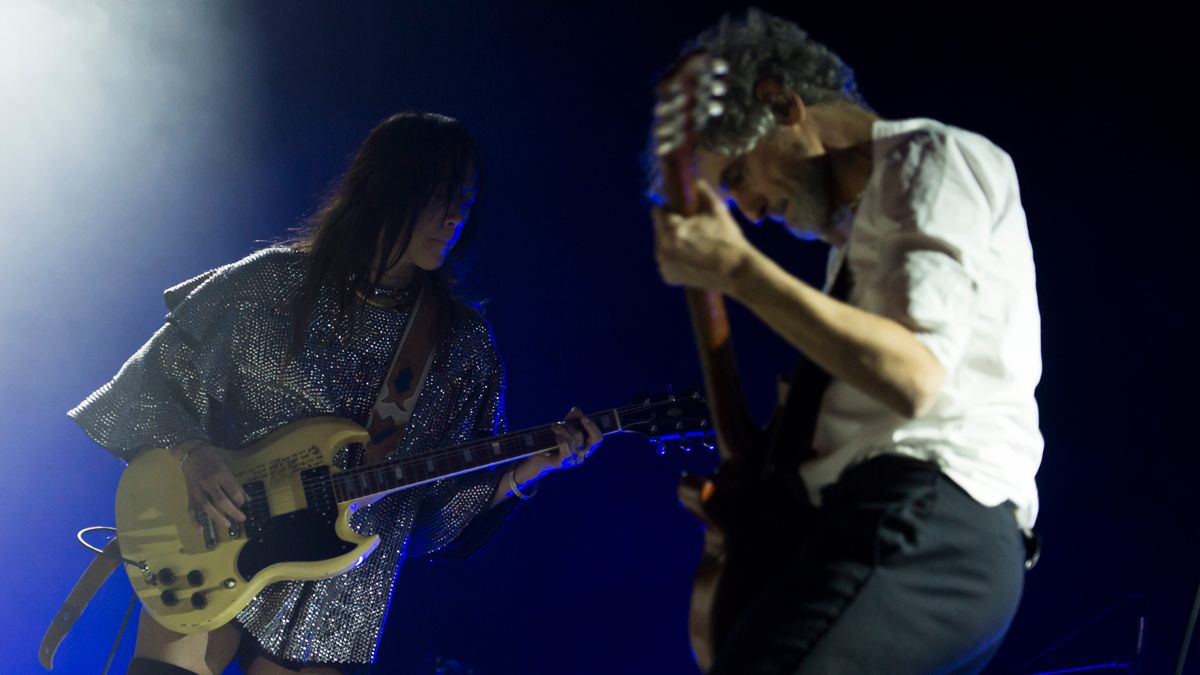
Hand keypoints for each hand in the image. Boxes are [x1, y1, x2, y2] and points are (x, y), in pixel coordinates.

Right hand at [173, 441, 247, 529]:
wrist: (190, 454)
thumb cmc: (211, 460)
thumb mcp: (226, 468)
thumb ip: (235, 484)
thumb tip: (247, 499)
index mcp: (220, 474)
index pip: (233, 491)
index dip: (240, 499)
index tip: (243, 503)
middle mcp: (208, 483)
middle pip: (221, 501)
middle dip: (233, 512)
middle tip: (241, 519)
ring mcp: (198, 490)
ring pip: (207, 507)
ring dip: (217, 518)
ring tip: (227, 525)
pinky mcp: (190, 495)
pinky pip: (191, 509)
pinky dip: (195, 520)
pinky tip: (201, 529)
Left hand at [520, 407, 602, 480]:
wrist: (539, 456)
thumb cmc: (553, 440)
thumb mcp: (565, 426)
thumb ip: (573, 417)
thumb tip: (577, 410)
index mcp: (587, 447)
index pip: (598, 438)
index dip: (592, 427)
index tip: (583, 418)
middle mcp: (582, 455)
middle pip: (581, 435)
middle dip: (569, 425)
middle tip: (560, 423)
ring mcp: (574, 461)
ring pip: (573, 439)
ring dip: (562, 429)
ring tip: (554, 427)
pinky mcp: (564, 462)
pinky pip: (565, 444)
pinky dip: (560, 436)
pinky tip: (555, 435)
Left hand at [653, 179, 756, 294]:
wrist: (736, 272)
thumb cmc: (728, 240)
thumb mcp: (717, 210)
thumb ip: (703, 192)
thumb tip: (697, 181)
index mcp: (671, 230)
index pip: (657, 211)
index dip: (669, 208)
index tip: (680, 211)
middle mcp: (662, 249)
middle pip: (658, 229)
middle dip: (670, 226)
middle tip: (691, 229)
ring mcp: (665, 265)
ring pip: (661, 245)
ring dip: (671, 243)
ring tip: (692, 244)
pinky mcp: (669, 278)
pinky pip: (666, 262)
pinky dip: (674, 259)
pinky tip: (690, 257)